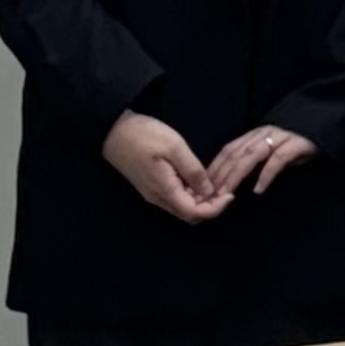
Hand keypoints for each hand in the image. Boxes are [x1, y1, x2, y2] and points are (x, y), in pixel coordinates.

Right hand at [102, 110, 227, 223]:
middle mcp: (157, 198)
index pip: (193, 213)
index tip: (230, 193)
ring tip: (216, 182)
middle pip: (188, 214)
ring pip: (181, 207)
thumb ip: (193, 171)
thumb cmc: (145, 136)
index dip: (215, 209)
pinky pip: (174, 197)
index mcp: (164, 190)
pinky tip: (200, 179)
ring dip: (200, 200)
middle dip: (210, 206)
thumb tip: (209, 192)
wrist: (113, 131)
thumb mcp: (174, 148)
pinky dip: (190, 193)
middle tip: (226, 188)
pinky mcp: (151, 186)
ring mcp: (152, 193)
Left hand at [204, 123, 318, 197]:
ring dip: (235, 176)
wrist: (327, 125)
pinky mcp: (297, 144)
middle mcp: (264, 133)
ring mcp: (281, 137)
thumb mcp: (273, 150)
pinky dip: (266, 174)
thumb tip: (231, 180)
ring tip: (226, 194)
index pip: (228, 151)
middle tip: (208, 197)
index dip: (213, 168)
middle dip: (220, 176)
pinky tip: (258, 189)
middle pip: (235, 154)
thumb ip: (255, 160)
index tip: (202, 188)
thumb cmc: (298, 144)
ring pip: (251, 156)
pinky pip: (278, 159)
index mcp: (255, 135)